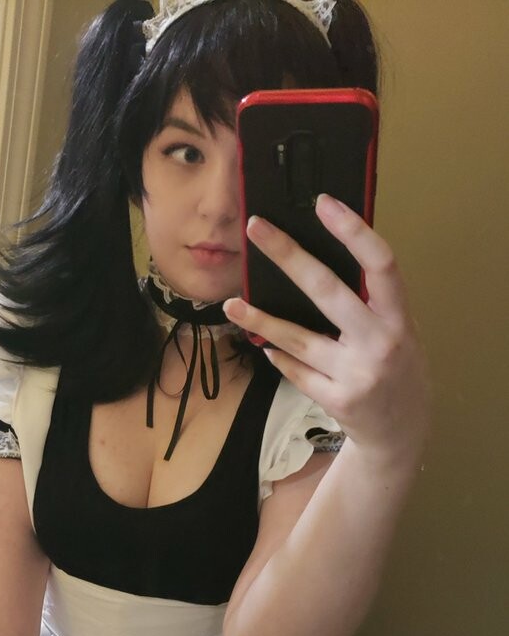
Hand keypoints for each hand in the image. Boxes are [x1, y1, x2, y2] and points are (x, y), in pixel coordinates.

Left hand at [223, 194, 431, 470]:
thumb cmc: (396, 368)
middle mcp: (380, 343)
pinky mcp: (335, 400)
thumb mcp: (398, 330)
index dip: (353, 231)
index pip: (381, 264)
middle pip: (327, 290)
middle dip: (288, 255)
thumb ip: (371, 302)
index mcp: (399, 317)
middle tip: (254, 228)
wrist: (402, 432)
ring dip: (261, 319)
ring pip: (299, 338)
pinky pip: (296, 370)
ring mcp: (356, 374)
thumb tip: (324, 256)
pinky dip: (280, 356)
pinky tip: (265, 345)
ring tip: (232, 302)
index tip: (324, 203)